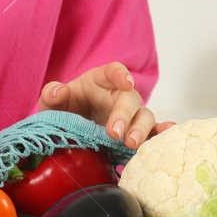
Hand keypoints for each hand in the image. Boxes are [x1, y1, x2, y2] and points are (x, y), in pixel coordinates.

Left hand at [37, 61, 173, 149]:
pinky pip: (152, 131)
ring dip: (141, 129)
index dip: (120, 75)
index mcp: (100, 81)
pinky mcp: (135, 132)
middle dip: (125, 114)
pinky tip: (165, 137)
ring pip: (145, 116)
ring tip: (131, 144)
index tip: (126, 82)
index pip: (113, 71)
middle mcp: (119, 95)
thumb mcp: (52, 103)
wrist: (69, 131)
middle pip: (130, 98)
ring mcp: (130, 115)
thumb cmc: (65, 109)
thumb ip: (51, 94)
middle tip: (115, 133)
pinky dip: (160, 134)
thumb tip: (58, 91)